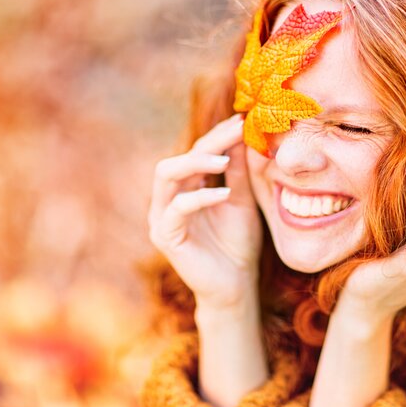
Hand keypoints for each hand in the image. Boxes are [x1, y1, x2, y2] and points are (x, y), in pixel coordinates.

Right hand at [147, 113, 262, 308]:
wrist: (236, 286)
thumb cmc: (238, 244)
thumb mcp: (242, 200)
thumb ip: (238, 171)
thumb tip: (242, 132)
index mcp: (186, 189)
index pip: (196, 153)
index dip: (218, 135)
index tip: (242, 120)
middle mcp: (169, 199)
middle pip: (179, 158)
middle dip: (206, 142)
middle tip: (235, 131)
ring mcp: (163, 217)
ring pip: (166, 175)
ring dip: (195, 162)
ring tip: (224, 159)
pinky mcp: (165, 237)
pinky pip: (176, 209)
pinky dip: (199, 197)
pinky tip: (223, 194)